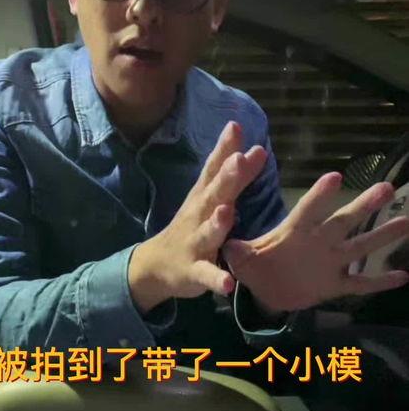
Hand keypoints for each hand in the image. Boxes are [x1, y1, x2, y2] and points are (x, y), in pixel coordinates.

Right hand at [128, 121, 266, 312]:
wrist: (156, 264)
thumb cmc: (192, 225)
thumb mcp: (207, 196)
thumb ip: (230, 174)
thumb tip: (254, 147)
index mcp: (203, 196)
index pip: (214, 168)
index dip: (225, 148)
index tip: (237, 126)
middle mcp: (197, 215)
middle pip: (213, 194)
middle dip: (226, 177)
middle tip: (240, 159)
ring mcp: (194, 243)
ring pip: (208, 232)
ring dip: (218, 222)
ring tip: (228, 212)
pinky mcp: (194, 271)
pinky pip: (207, 275)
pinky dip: (217, 278)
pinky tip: (228, 283)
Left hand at [223, 172, 408, 312]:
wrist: (264, 290)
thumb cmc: (254, 265)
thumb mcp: (242, 259)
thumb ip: (238, 252)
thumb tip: (227, 244)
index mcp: (294, 232)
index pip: (308, 210)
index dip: (320, 196)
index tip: (334, 177)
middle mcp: (318, 242)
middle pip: (344, 221)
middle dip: (364, 206)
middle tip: (386, 187)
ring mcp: (330, 263)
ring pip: (360, 246)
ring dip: (383, 235)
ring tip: (407, 220)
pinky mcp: (335, 285)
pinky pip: (360, 283)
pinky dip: (380, 282)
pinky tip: (403, 275)